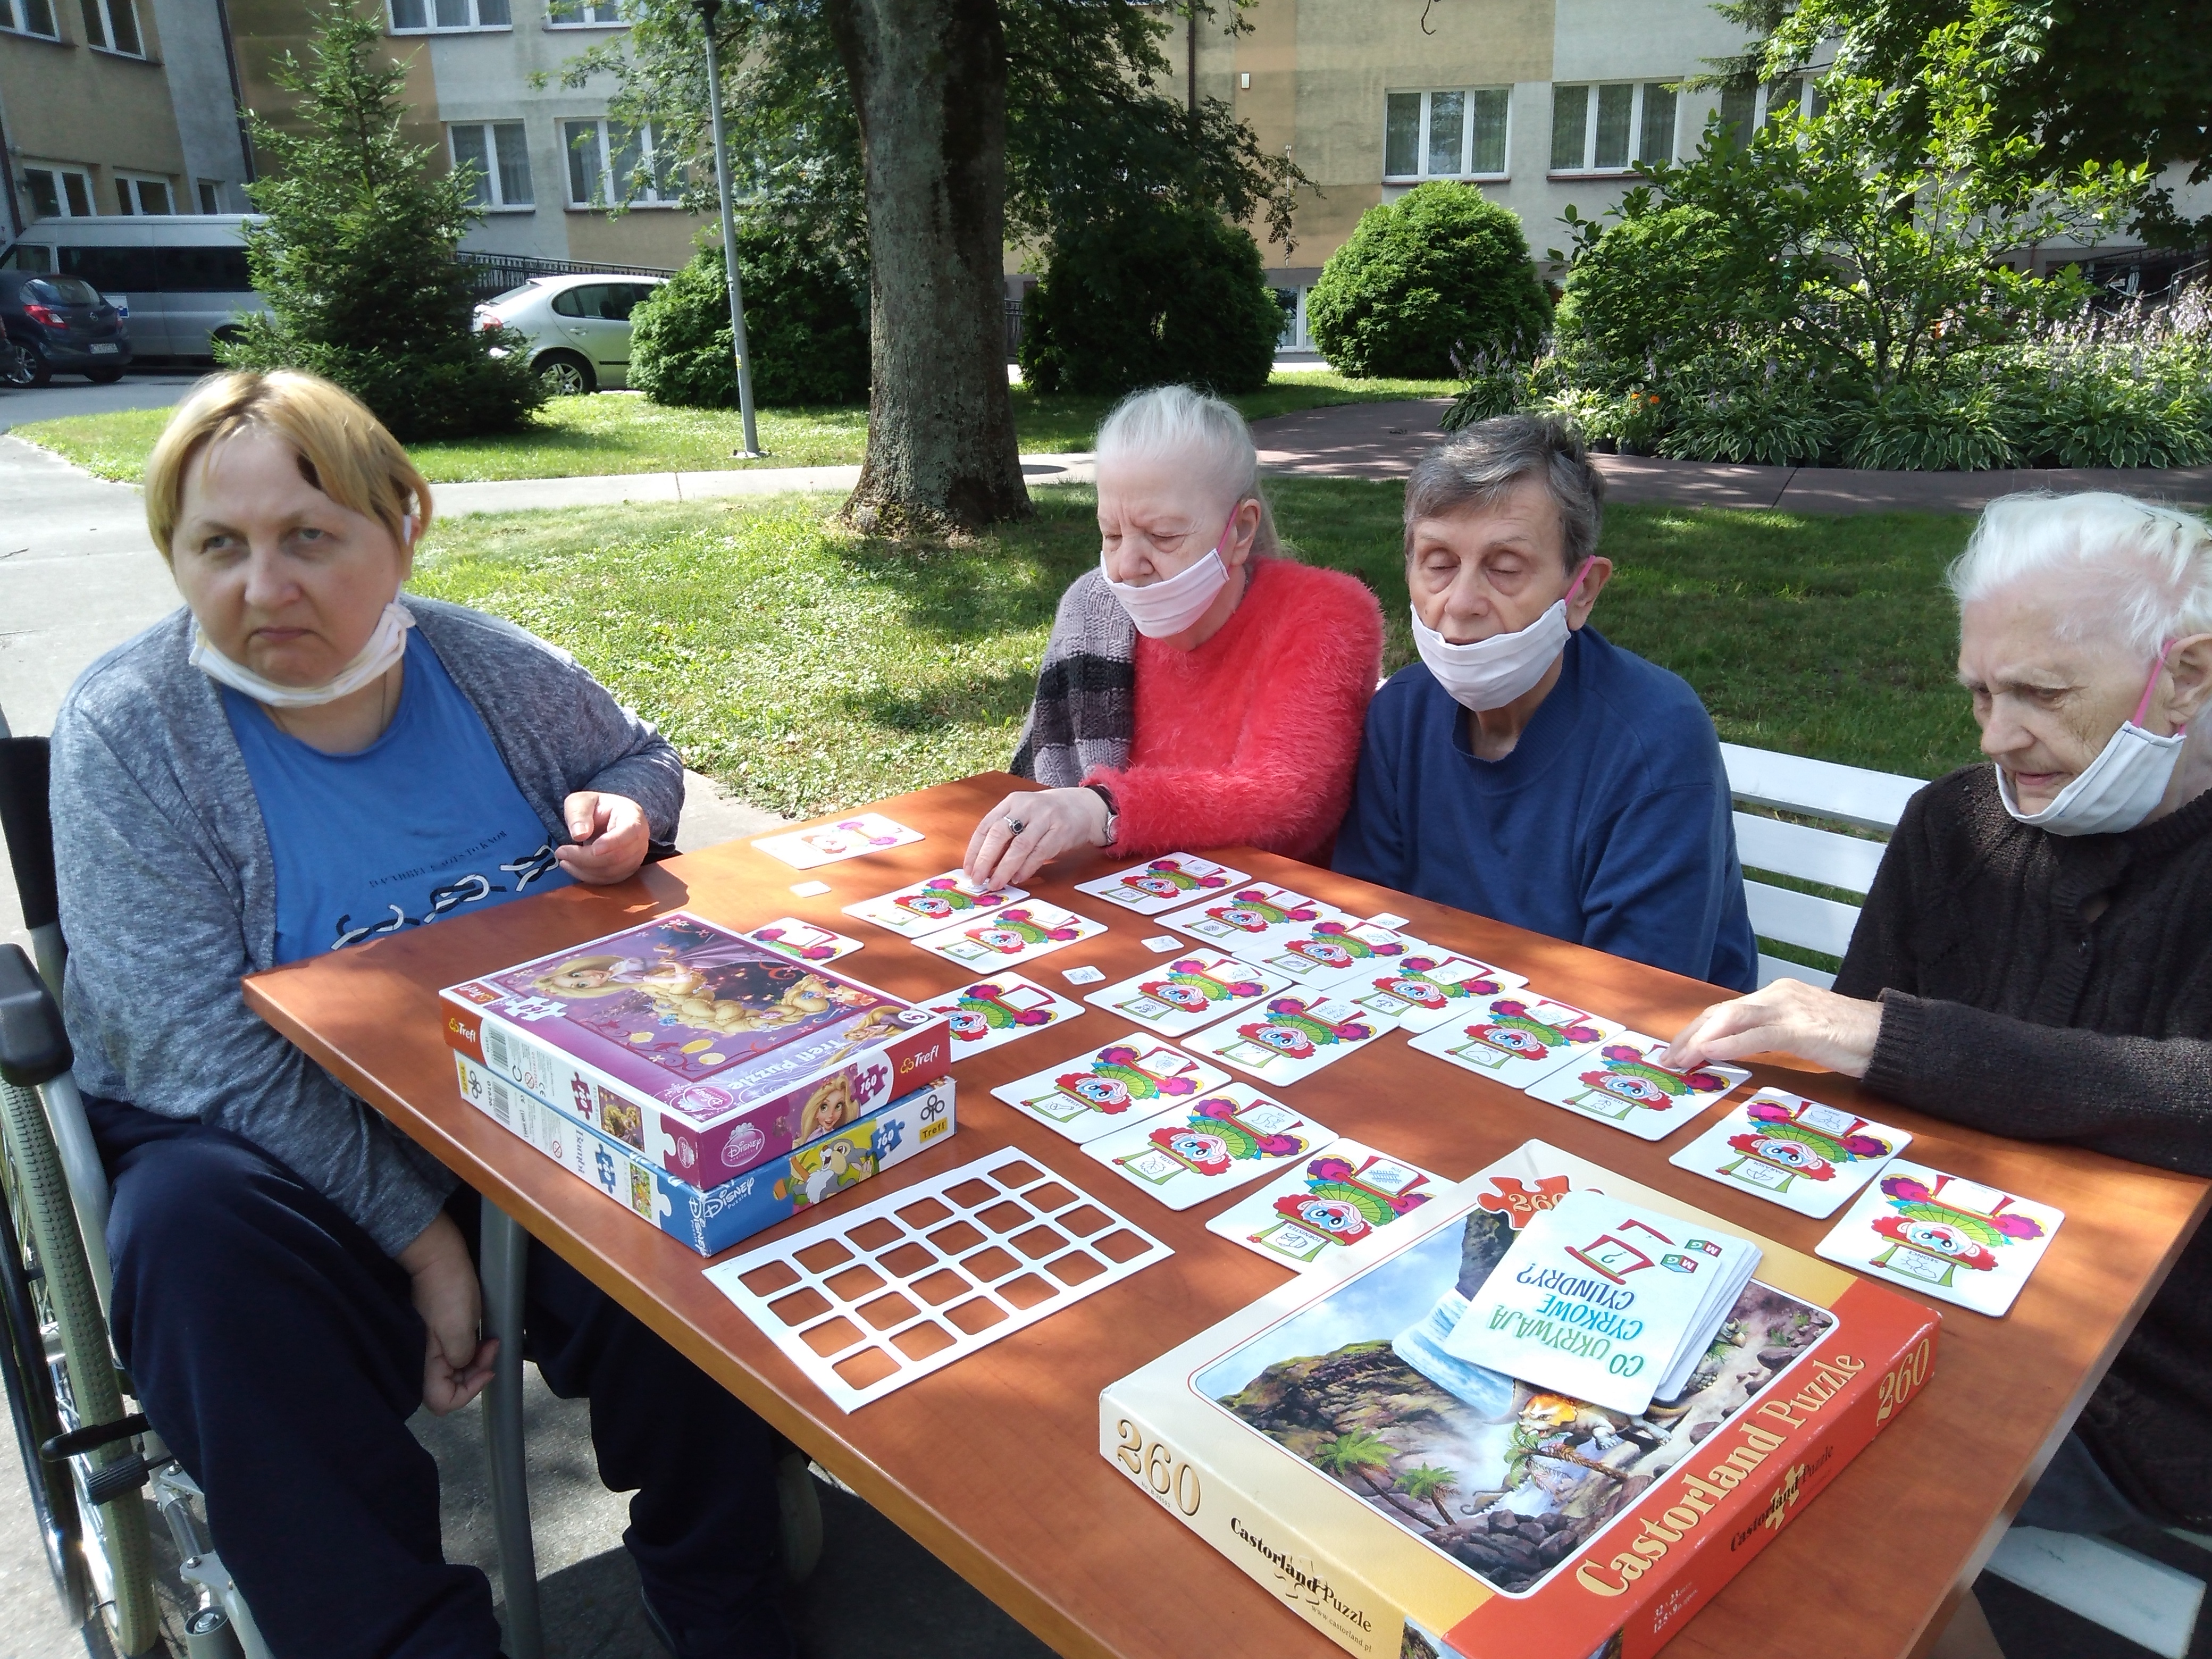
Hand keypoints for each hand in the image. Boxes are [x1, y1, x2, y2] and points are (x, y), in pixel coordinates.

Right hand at [397, 1213, 497, 1415]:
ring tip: (490, 1340)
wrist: (439, 1256)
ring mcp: (432, 1346)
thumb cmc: (449, 1291)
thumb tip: (463, 1368)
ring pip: (456, 1372)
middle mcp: (425, 1360)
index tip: (487, 1369)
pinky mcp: (440, 1333)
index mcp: (425, 1363)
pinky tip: (484, 1336)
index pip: (440, 1402)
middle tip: (491, 1348)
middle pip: (450, 1388)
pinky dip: (473, 1350)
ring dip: (477, 1361)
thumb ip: (460, 1359)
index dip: (467, 1393)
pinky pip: (457, 1354)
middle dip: (475, 1374)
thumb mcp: (458, 1329)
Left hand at [556, 791, 649, 883]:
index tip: (591, 848)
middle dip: (586, 858)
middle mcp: (640, 839)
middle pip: (618, 856)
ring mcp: (636, 858)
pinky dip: (587, 876)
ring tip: (564, 858)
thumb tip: (579, 835)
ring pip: (612, 872)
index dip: (612, 843)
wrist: (605, 819)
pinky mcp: (627, 871)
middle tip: (560, 851)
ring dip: (584, 868)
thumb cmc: (595, 807)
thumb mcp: (581, 801)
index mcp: (633, 816)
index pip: (629, 832)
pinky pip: (608, 880)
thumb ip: (579, 814)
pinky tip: (572, 866)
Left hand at [962, 787, 1110, 888]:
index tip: (969, 870)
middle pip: (999, 834)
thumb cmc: (1046, 815)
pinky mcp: (1061, 831)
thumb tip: (983, 864)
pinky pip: (1040, 853)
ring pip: (1020, 846)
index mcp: (1011, 802)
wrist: (1083, 806)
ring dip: (1005, 868)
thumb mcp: (1023, 814)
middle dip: (986, 860)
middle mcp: (1026, 807)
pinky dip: (1027, 868)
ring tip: (996, 883)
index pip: (986, 827)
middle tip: (978, 880)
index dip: (975, 850)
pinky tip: (1018, 878)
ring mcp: (1045, 818)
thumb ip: (1005, 833)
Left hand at [1662, 979, 1883, 1077]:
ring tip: (1681, 1059)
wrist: (1888, 1036)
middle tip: (1669, 1058)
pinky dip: (1731, 1045)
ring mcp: (1789, 1009)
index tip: (1677, 1048)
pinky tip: (1711, 1054)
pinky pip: (1758, 1036)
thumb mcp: (1800, 1031)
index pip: (1726, 1011)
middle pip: (1721, 1013)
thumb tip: (1737, 1048)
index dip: (1698, 1030)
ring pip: (1732, 1019)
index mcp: (1776, 995)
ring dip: (1701, 1041)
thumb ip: (1769, 1034)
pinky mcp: (1802, 1028)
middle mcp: (1777, 995)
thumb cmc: (1848, 1038)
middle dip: (1690, 1035)